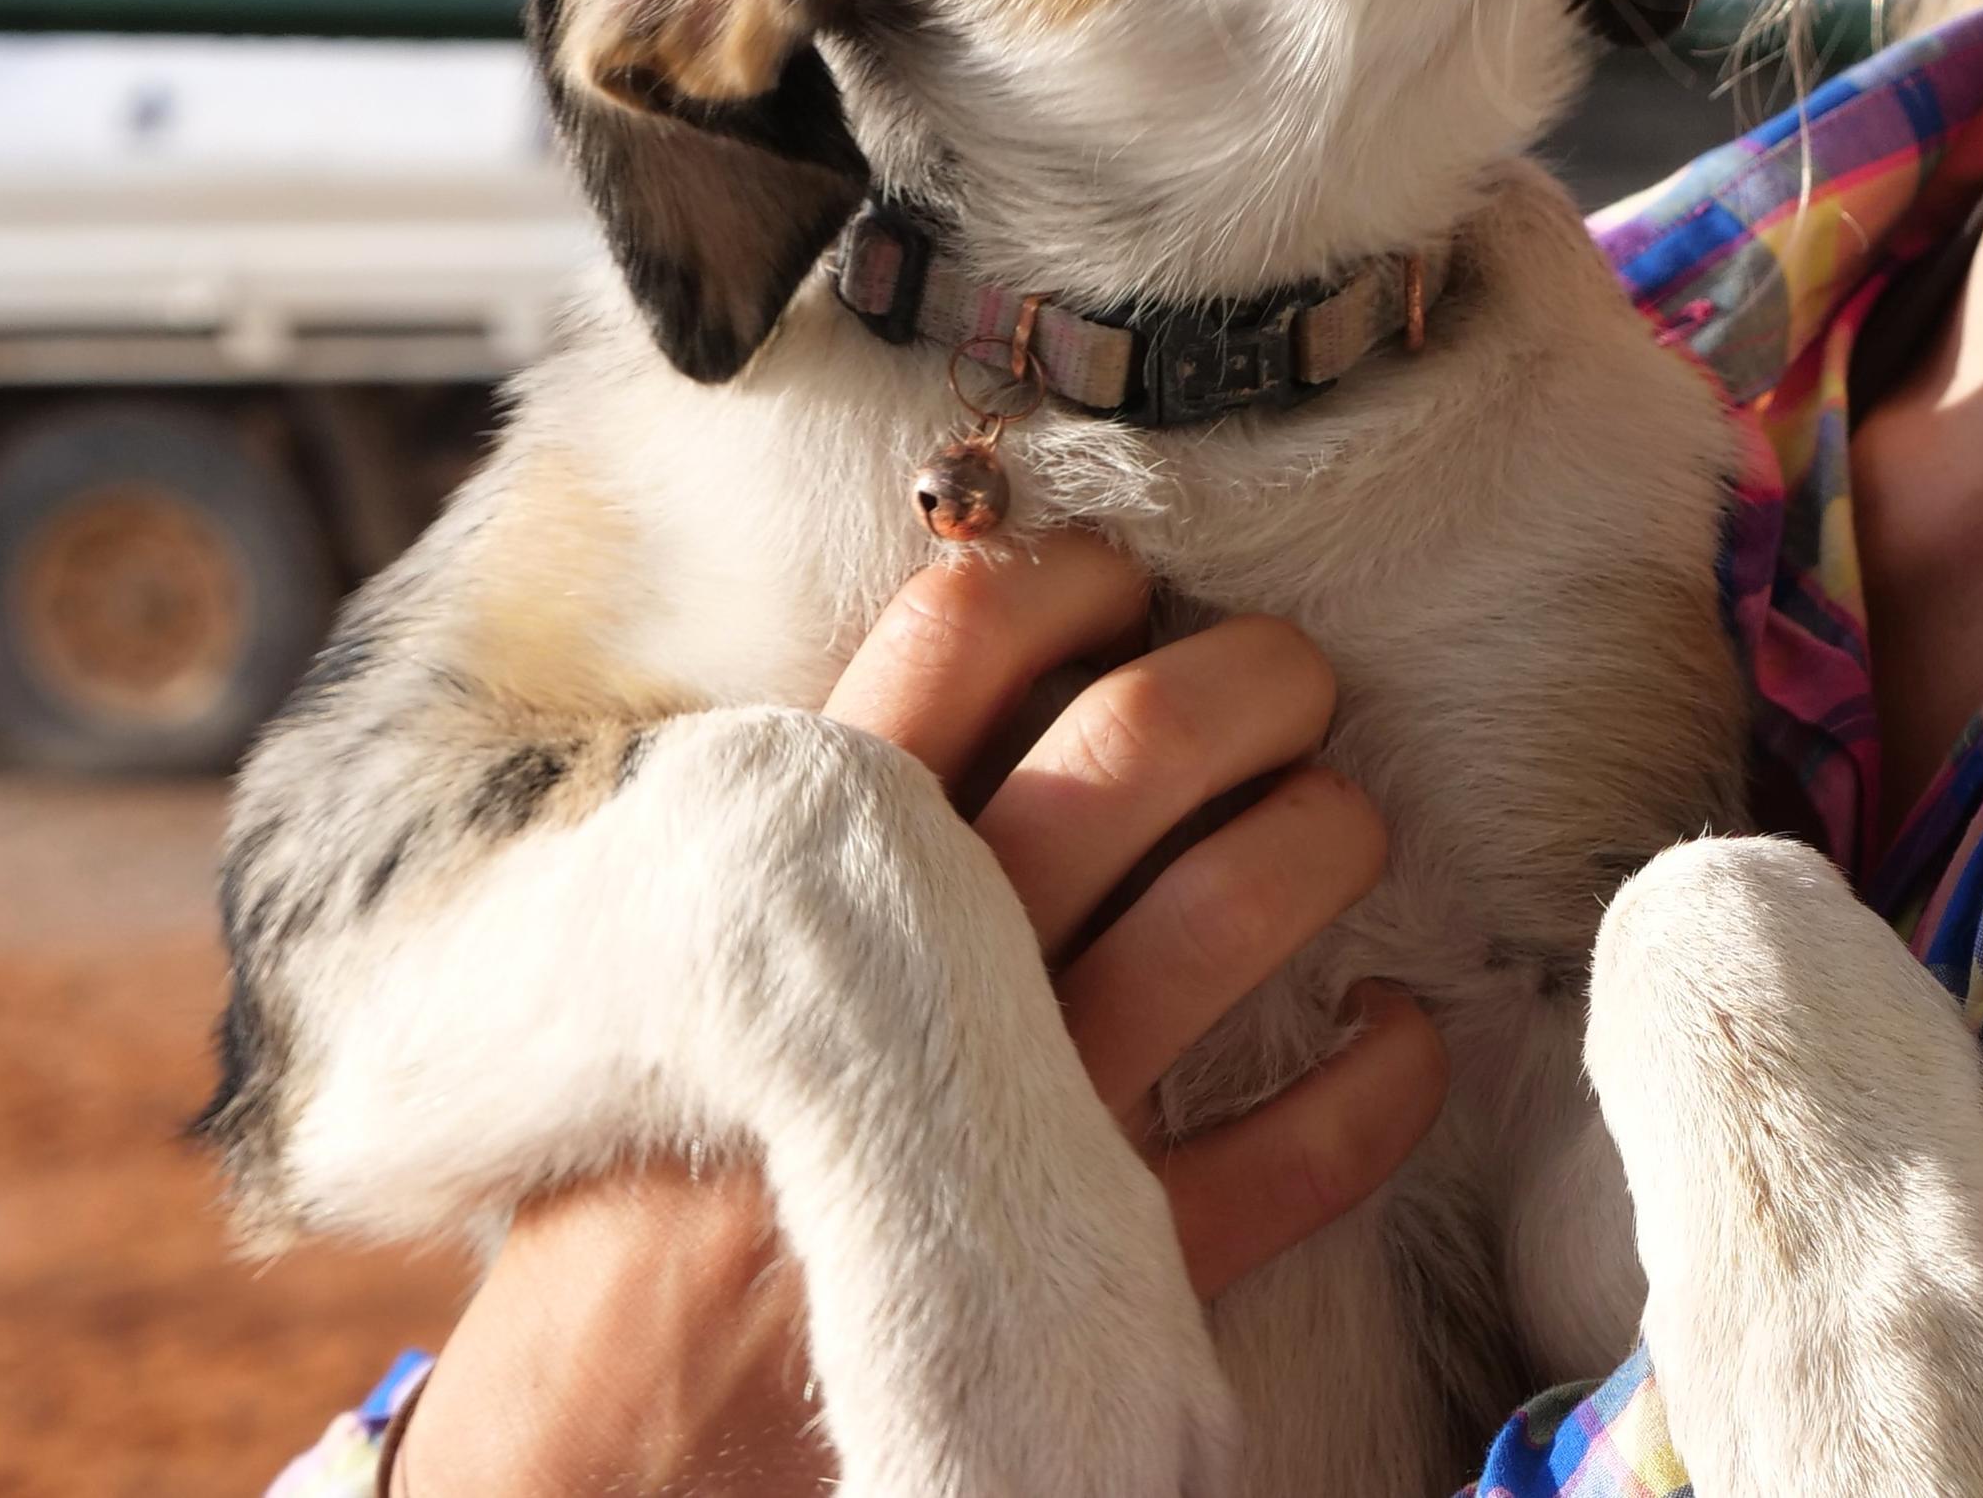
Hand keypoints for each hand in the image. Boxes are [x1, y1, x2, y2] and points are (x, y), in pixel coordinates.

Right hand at [390, 532, 1448, 1495]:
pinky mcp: (1093, 1289)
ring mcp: (1008, 1137)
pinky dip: (1387, 1071)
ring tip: (1337, 822)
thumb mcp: (669, 992)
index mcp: (788, 894)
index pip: (949, 643)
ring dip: (1326, 829)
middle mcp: (912, 989)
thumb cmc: (639, 1214)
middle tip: (1287, 678)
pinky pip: (1305, 1149)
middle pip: (1136, 742)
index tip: (1128, 580)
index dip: (1071, 575)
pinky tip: (1393, 1033)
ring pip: (1235, 903)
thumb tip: (978, 685)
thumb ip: (801, 856)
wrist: (589, 1478)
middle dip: (1254, 675)